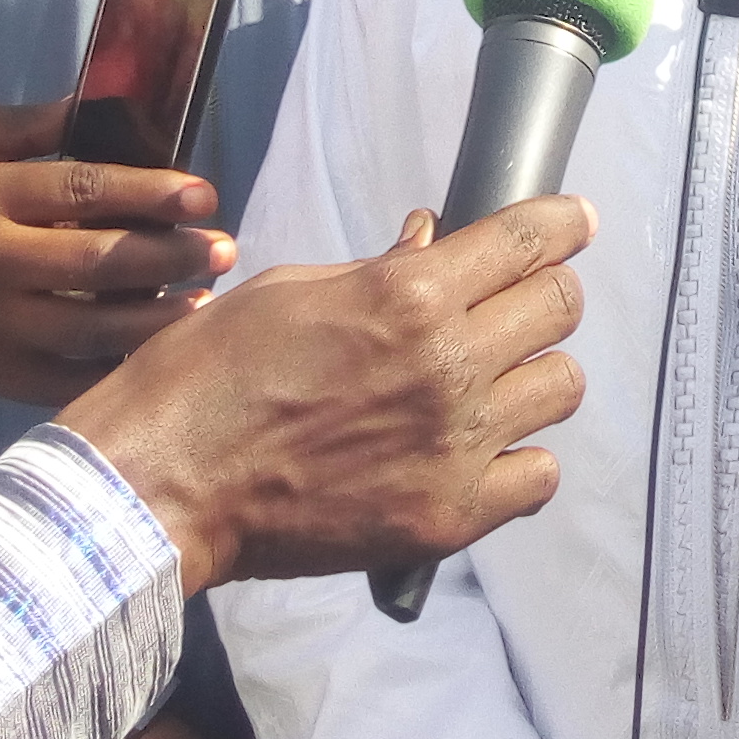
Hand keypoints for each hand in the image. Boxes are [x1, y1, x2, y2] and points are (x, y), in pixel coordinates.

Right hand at [0, 102, 231, 405]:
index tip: (203, 193)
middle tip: (224, 249)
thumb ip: (21, 123)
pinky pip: (61, 381)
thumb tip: (103, 109)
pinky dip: (110, 371)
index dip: (148, 191)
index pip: (79, 190)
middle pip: (96, 262)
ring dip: (155, 319)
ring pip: (88, 331)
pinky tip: (153, 355)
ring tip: (204, 303)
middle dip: (170, 256)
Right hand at [61, 199, 591, 590]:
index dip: (560, 223)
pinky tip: (480, 453)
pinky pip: (538, 477)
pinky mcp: (449, 517)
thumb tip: (431, 239)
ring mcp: (456, 446)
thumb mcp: (289, 289)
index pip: (529, 240)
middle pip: (560, 308)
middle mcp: (449, 364)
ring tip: (490, 384)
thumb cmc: (208, 375)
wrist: (165, 486)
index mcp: (409, 294)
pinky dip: (519, 462)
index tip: (573, 222)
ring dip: (533, 377)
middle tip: (514, 303)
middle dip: (544, 293)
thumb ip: (376, 269)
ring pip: (562, 389)